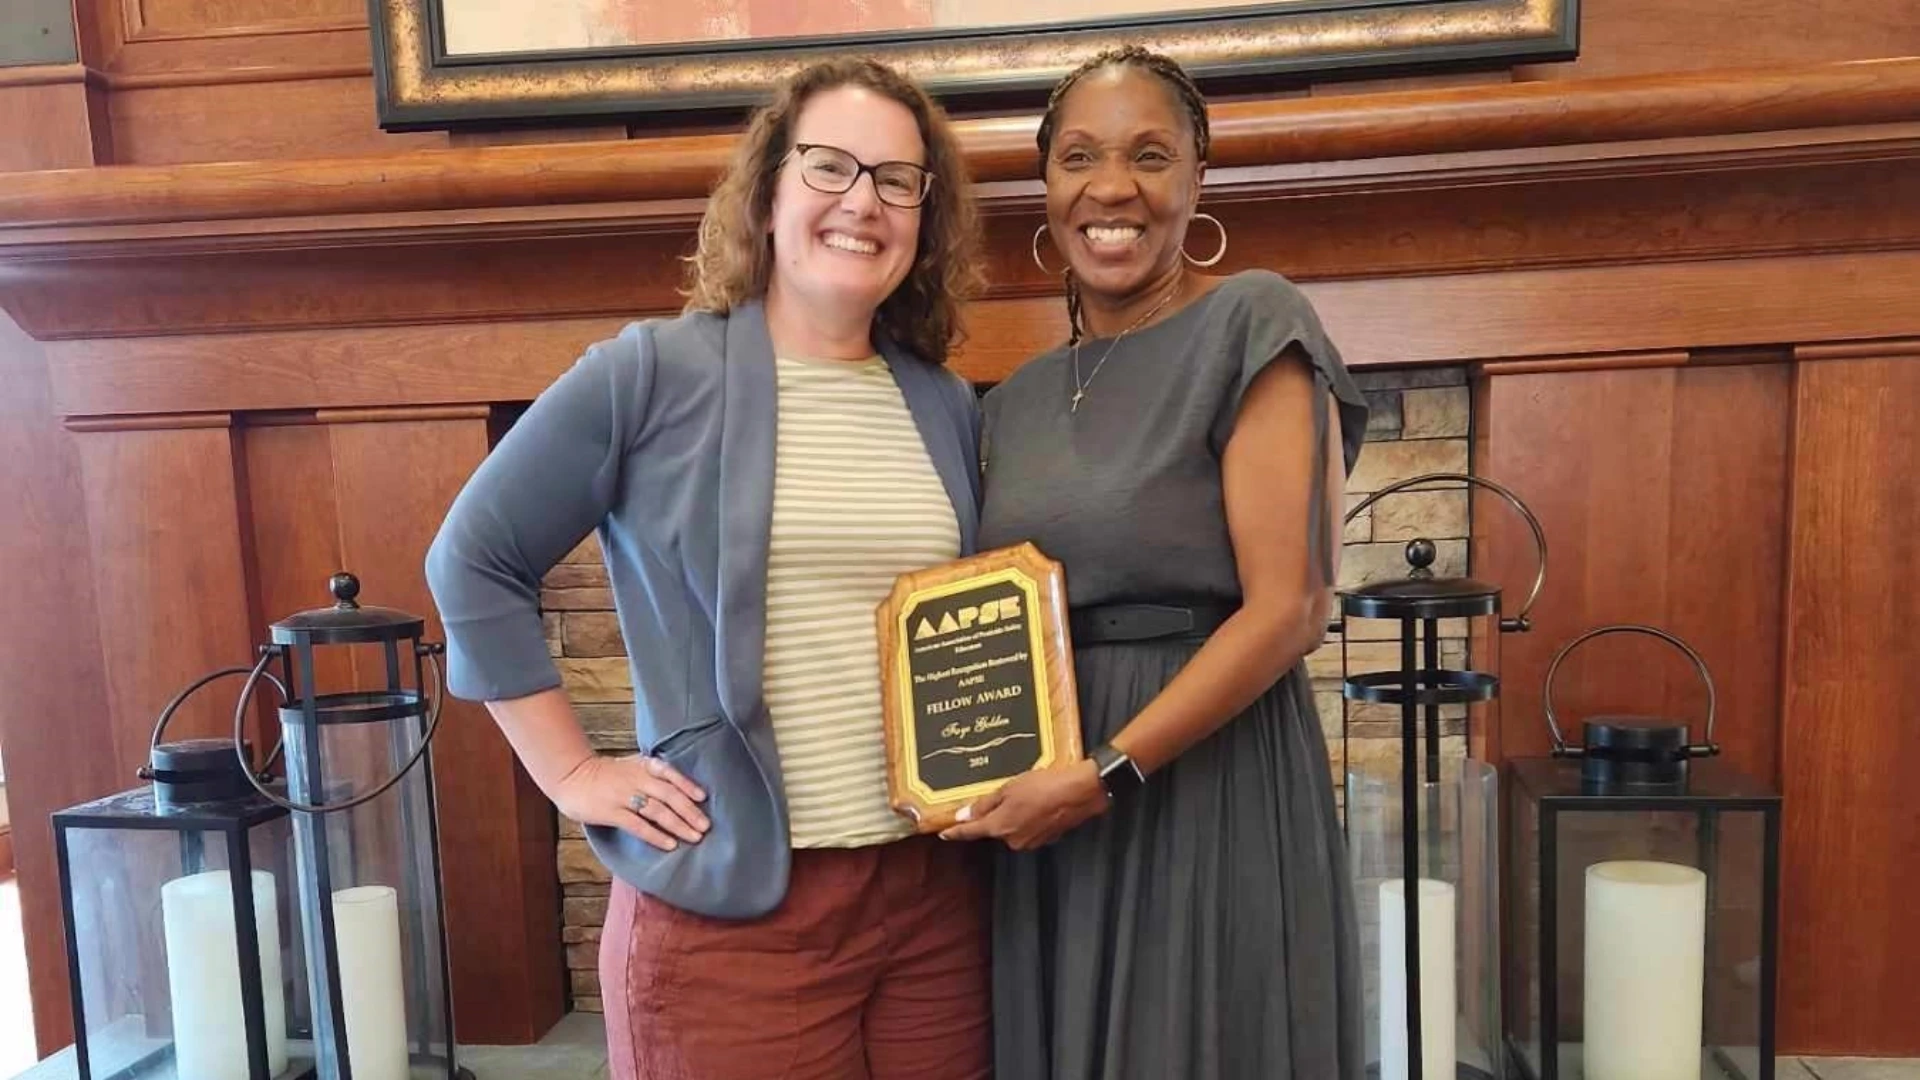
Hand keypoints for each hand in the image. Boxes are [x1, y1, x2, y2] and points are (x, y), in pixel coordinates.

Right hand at [552, 754, 708, 851]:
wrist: (571, 777)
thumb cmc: (603, 774)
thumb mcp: (629, 765)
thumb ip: (650, 773)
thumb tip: (678, 789)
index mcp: (642, 765)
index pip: (670, 773)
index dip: (688, 785)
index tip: (703, 797)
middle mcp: (636, 779)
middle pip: (669, 795)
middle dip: (690, 811)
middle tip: (706, 826)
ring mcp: (624, 796)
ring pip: (658, 811)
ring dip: (679, 825)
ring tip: (694, 837)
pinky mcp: (612, 812)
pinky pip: (639, 826)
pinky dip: (656, 835)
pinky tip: (670, 844)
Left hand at [938, 758, 1108, 850]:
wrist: (1080, 792)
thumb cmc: (1043, 786)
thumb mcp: (1008, 788)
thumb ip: (984, 805)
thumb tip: (963, 816)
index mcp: (999, 827)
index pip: (971, 832)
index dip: (956, 832)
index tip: (943, 834)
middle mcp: (1013, 839)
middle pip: (995, 829)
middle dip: (996, 814)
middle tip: (1007, 793)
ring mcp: (1031, 841)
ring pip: (1013, 827)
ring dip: (1015, 814)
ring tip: (1028, 792)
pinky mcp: (1047, 838)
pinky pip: (1030, 828)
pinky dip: (1031, 817)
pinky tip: (1040, 801)